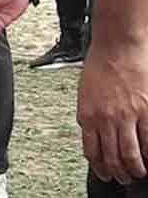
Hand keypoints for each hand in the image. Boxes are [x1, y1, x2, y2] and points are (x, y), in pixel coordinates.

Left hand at [79, 39, 147, 183]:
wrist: (118, 48)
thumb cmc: (100, 65)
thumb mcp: (84, 93)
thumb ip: (88, 115)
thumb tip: (90, 132)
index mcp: (87, 115)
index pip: (91, 151)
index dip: (99, 167)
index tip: (105, 174)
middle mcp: (105, 119)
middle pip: (111, 158)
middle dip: (118, 173)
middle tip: (123, 178)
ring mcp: (126, 117)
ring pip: (130, 155)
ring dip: (135, 169)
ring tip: (138, 172)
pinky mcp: (145, 112)